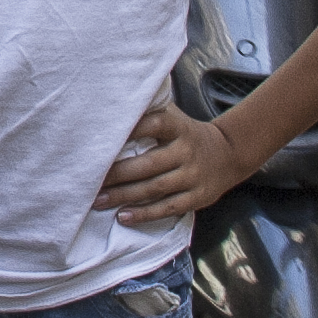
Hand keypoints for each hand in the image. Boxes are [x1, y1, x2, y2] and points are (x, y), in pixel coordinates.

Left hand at [95, 97, 283, 227]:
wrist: (229, 154)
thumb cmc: (186, 134)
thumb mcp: (175, 117)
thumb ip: (149, 111)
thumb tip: (112, 101)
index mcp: (178, 127)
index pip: (154, 124)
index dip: (130, 130)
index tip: (103, 138)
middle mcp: (186, 150)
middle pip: (148, 164)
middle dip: (116, 174)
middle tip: (89, 179)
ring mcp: (193, 175)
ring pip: (155, 188)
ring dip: (124, 196)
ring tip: (98, 201)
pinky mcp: (197, 197)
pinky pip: (168, 208)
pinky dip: (144, 214)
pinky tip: (123, 216)